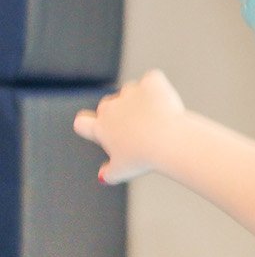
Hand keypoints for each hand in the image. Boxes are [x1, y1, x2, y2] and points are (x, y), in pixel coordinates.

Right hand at [73, 70, 185, 185]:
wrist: (170, 141)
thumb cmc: (147, 158)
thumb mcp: (124, 170)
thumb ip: (110, 172)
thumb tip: (103, 177)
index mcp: (101, 128)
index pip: (82, 123)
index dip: (90, 125)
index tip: (103, 130)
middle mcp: (111, 108)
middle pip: (108, 105)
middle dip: (121, 114)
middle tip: (141, 130)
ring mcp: (131, 93)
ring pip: (131, 91)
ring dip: (140, 100)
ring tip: (157, 119)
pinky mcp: (151, 83)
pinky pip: (153, 80)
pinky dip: (159, 88)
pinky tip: (167, 101)